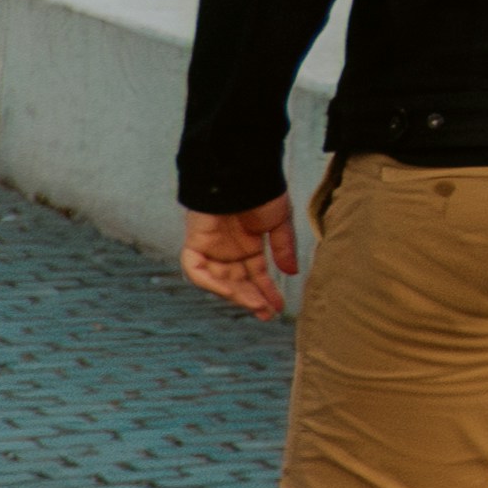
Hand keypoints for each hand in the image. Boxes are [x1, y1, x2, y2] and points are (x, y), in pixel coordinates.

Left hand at [178, 200, 295, 320]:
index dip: (266, 291)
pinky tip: (230, 291)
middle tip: (267, 313)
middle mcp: (228, 251)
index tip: (278, 307)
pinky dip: (211, 283)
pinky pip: (197, 271)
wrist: (243, 173)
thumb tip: (292, 272)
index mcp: (248, 246)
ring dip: (236, 295)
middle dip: (252, 298)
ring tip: (256, 305)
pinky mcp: (195, 243)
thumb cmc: (262, 192)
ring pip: (219, 281)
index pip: (256, 275)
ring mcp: (211, 248)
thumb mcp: (279, 223)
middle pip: (238, 282)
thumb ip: (283, 248)